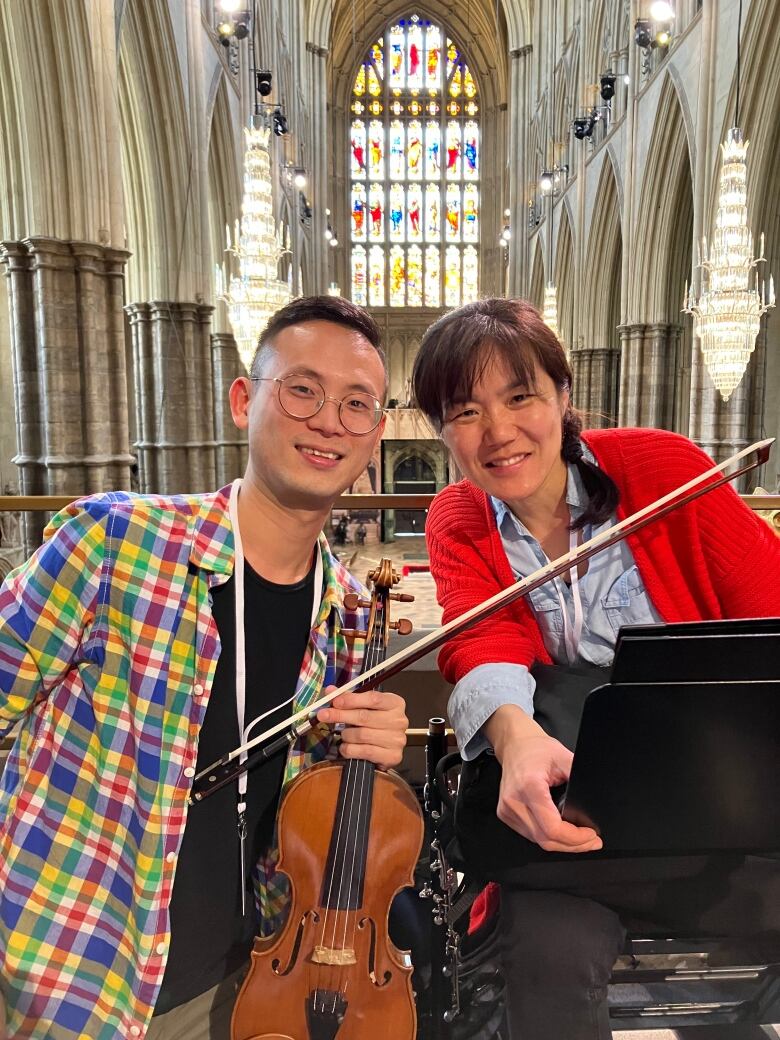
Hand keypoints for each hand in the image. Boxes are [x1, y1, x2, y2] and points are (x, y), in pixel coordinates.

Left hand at [317, 687, 407, 768]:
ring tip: (344, 735)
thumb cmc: (375, 723)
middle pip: (364, 717)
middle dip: (340, 715)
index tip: (335, 701)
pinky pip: (364, 751)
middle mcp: (399, 721)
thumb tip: (330, 691)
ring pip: (361, 735)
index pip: (373, 698)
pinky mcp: (392, 756)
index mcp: (395, 703)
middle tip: (324, 715)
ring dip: (346, 735)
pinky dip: (349, 749)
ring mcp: (397, 740)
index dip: (351, 699)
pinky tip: (346, 747)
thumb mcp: (365, 706)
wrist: (387, 746)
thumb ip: (349, 698)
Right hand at [485, 704, 602, 853]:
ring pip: (538, 841)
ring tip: (580, 839)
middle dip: (573, 845)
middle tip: (592, 841)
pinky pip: (530, 835)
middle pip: (546, 839)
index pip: (552, 827)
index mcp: (529, 787)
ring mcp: (507, 810)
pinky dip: (548, 837)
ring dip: (561, 844)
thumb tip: (593, 799)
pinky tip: (561, 833)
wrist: (514, 745)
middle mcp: (514, 801)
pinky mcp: (505, 814)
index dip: (575, 837)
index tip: (591, 834)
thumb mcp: (564, 757)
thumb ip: (578, 778)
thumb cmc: (536, 748)